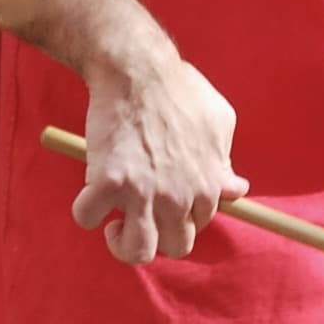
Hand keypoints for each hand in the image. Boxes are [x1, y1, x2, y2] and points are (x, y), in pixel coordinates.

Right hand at [73, 45, 243, 264]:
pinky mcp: (107, 184)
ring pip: (136, 252)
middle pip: (173, 247)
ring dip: (123, 243)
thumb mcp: (220, 123)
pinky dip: (85, 210)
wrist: (139, 71)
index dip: (180, 215)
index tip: (164, 200)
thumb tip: (237, 188)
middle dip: (158, 235)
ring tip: (115, 224)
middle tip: (141, 214)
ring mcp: (142, 194)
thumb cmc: (180, 89)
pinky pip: (88, 217)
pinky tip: (89, 194)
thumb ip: (225, 162)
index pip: (199, 225)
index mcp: (207, 187)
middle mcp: (178, 198)